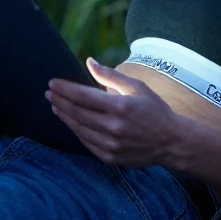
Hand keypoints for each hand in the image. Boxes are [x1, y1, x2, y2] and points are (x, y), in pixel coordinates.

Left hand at [46, 58, 185, 166]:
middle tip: (49, 93)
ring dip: (65, 116)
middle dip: (60, 101)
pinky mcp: (110, 157)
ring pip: (79, 128)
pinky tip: (71, 122)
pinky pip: (86, 142)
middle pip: (77, 112)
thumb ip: (110, 75)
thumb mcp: (137, 87)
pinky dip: (76, 131)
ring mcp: (111, 145)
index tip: (53, 83)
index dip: (65, 89)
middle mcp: (113, 127)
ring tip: (56, 106)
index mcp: (120, 107)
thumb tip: (89, 62)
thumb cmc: (155, 110)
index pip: (82, 96)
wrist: (171, 142)